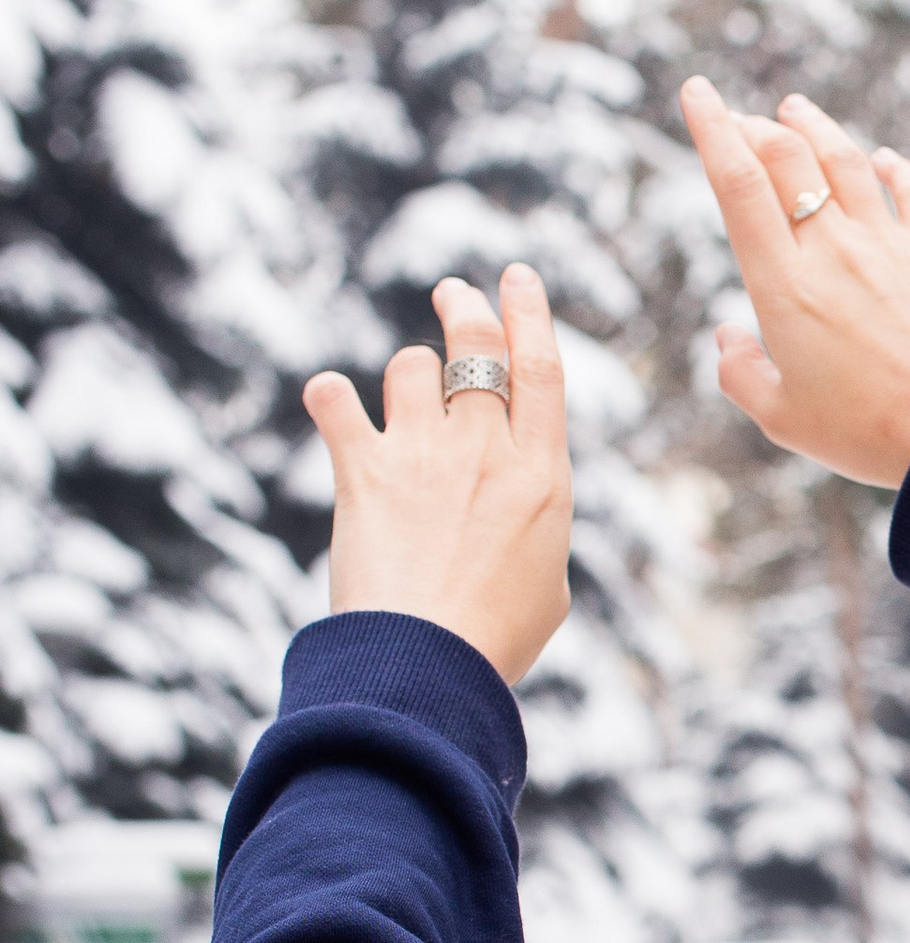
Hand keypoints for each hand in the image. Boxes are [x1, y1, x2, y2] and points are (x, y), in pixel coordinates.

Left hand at [303, 268, 573, 687]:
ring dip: (406, 371)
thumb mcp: (546, 584)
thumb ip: (535, 529)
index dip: (530, 313)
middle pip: (478, 346)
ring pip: (411, 365)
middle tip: (452, 292)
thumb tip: (520, 513)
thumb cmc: (494, 640)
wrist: (427, 663)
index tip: (517, 278)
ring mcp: (424, 454)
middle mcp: (486, 449)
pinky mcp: (364, 471)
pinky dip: (330, 397)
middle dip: (466, 307)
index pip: (542, 368)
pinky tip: (330, 402)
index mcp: (542, 475)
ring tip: (399, 395)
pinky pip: (336, 401)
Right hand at [679, 75, 909, 485]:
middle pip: (789, 159)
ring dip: (817, 128)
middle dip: (757, 127)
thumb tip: (726, 338)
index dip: (713, 129)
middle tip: (744, 120)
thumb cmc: (865, 435)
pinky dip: (894, 167)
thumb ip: (741, 375)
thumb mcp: (782, 418)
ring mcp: (889, 247)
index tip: (697, 92)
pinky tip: (883, 159)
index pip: (738, 185)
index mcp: (784, 286)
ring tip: (796, 110)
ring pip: (847, 161)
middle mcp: (834, 251)